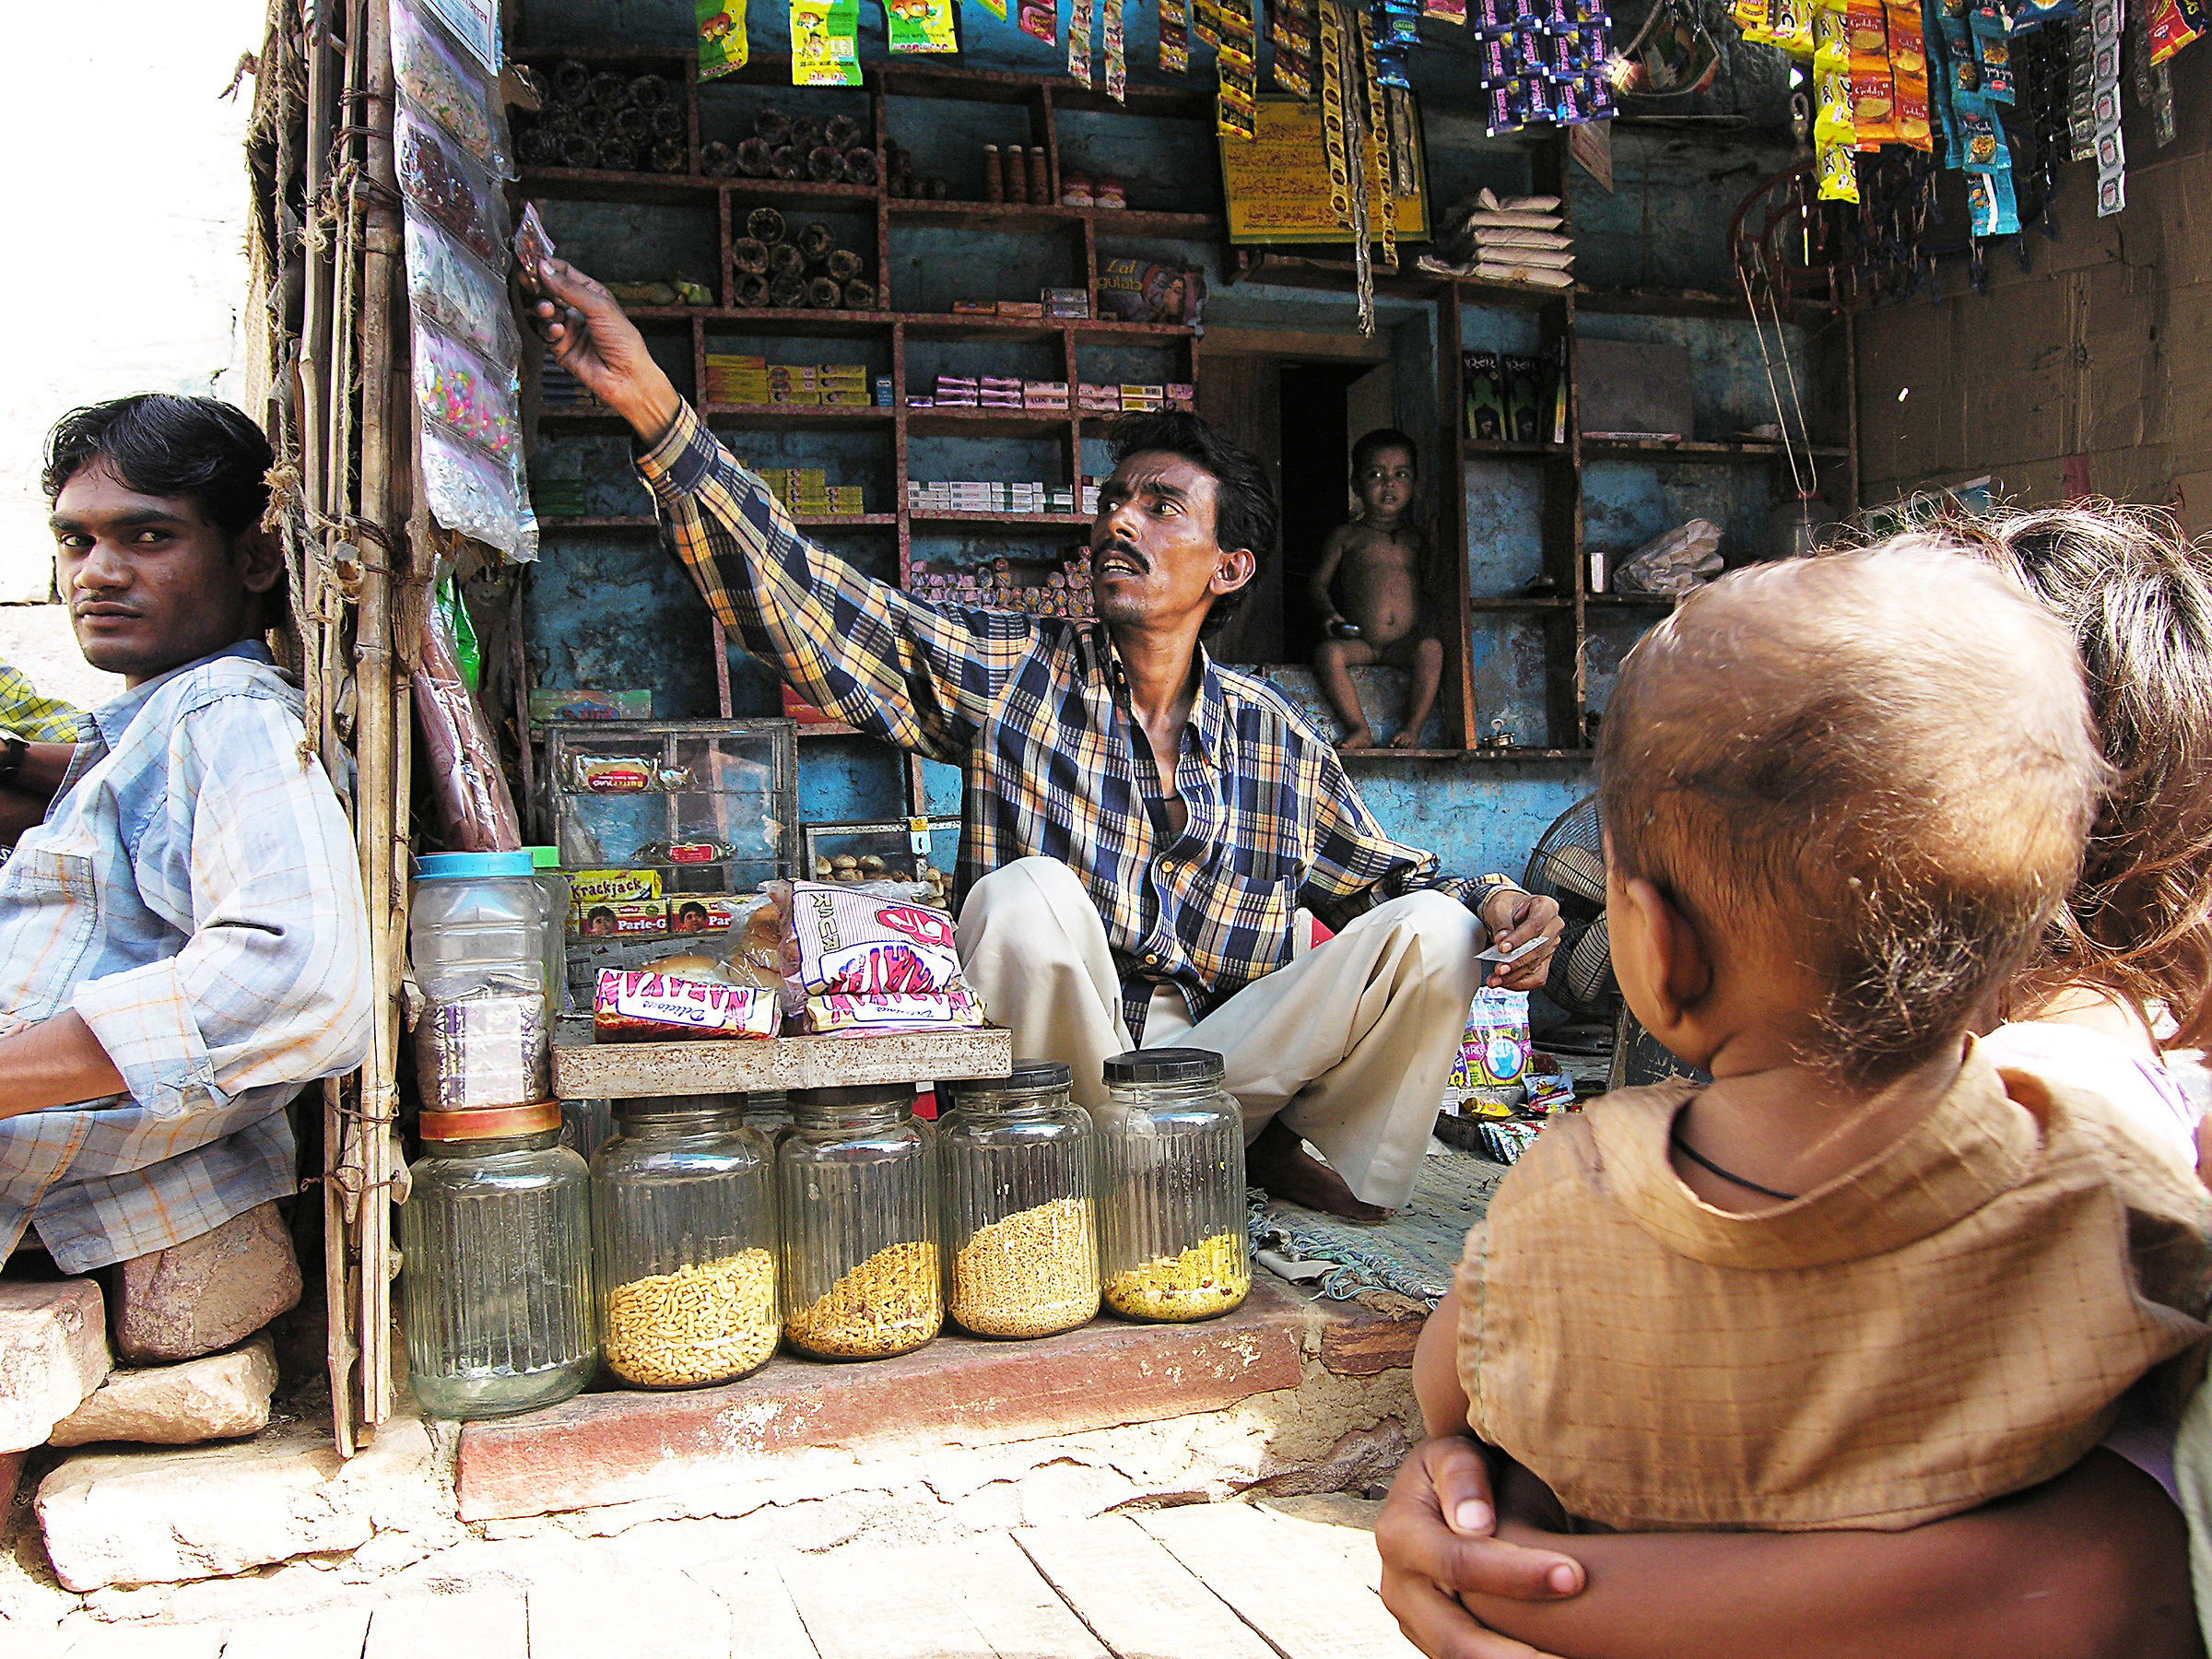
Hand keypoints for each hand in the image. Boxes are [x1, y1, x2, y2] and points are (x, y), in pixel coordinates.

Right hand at [521, 257, 681, 443]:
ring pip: (544, 310)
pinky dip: (548, 329)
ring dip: (543, 308)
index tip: (533, 263)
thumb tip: (545, 269)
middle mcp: (578, 308)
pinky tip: (558, 330)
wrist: (625, 377)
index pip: (564, 273)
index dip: (548, 267)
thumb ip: (569, 288)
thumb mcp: (599, 307)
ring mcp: (568, 327)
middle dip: (538, 286)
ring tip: (547, 310)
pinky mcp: (560, 346)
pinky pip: (545, 332)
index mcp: (591, 293)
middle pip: (549, 290)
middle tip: (528, 282)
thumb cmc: (623, 342)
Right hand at [1377, 1437, 1584, 1658]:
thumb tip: (1475, 1524)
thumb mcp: (1454, 1454)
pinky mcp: (1431, 1638)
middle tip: (1571, 1656)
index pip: (1459, 1564)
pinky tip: (1549, 1657)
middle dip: (1515, 1654)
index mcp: (1401, 1534)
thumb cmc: (1458, 1470)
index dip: (1517, 1575)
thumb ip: (1462, 1477)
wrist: (1438, 1495)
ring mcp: (1413, 1619)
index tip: (1574, 1577)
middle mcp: (1399, 1586)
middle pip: (1455, 1638)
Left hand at [1479, 889, 1562, 989]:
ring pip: (1536, 965)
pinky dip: (1521, 983)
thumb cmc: (1507, 906)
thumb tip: (1502, 940)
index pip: (1536, 925)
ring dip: (1515, 976)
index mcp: (1546, 907)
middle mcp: (1553, 926)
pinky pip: (1538, 977)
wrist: (1508, 911)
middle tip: (1498, 969)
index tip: (1502, 948)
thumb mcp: (1500, 907)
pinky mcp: (1544, 959)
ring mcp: (1550, 944)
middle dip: (1516, 962)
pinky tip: (1505, 983)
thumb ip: (1501, 923)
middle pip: (1538, 949)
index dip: (1519, 939)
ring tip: (1496, 979)